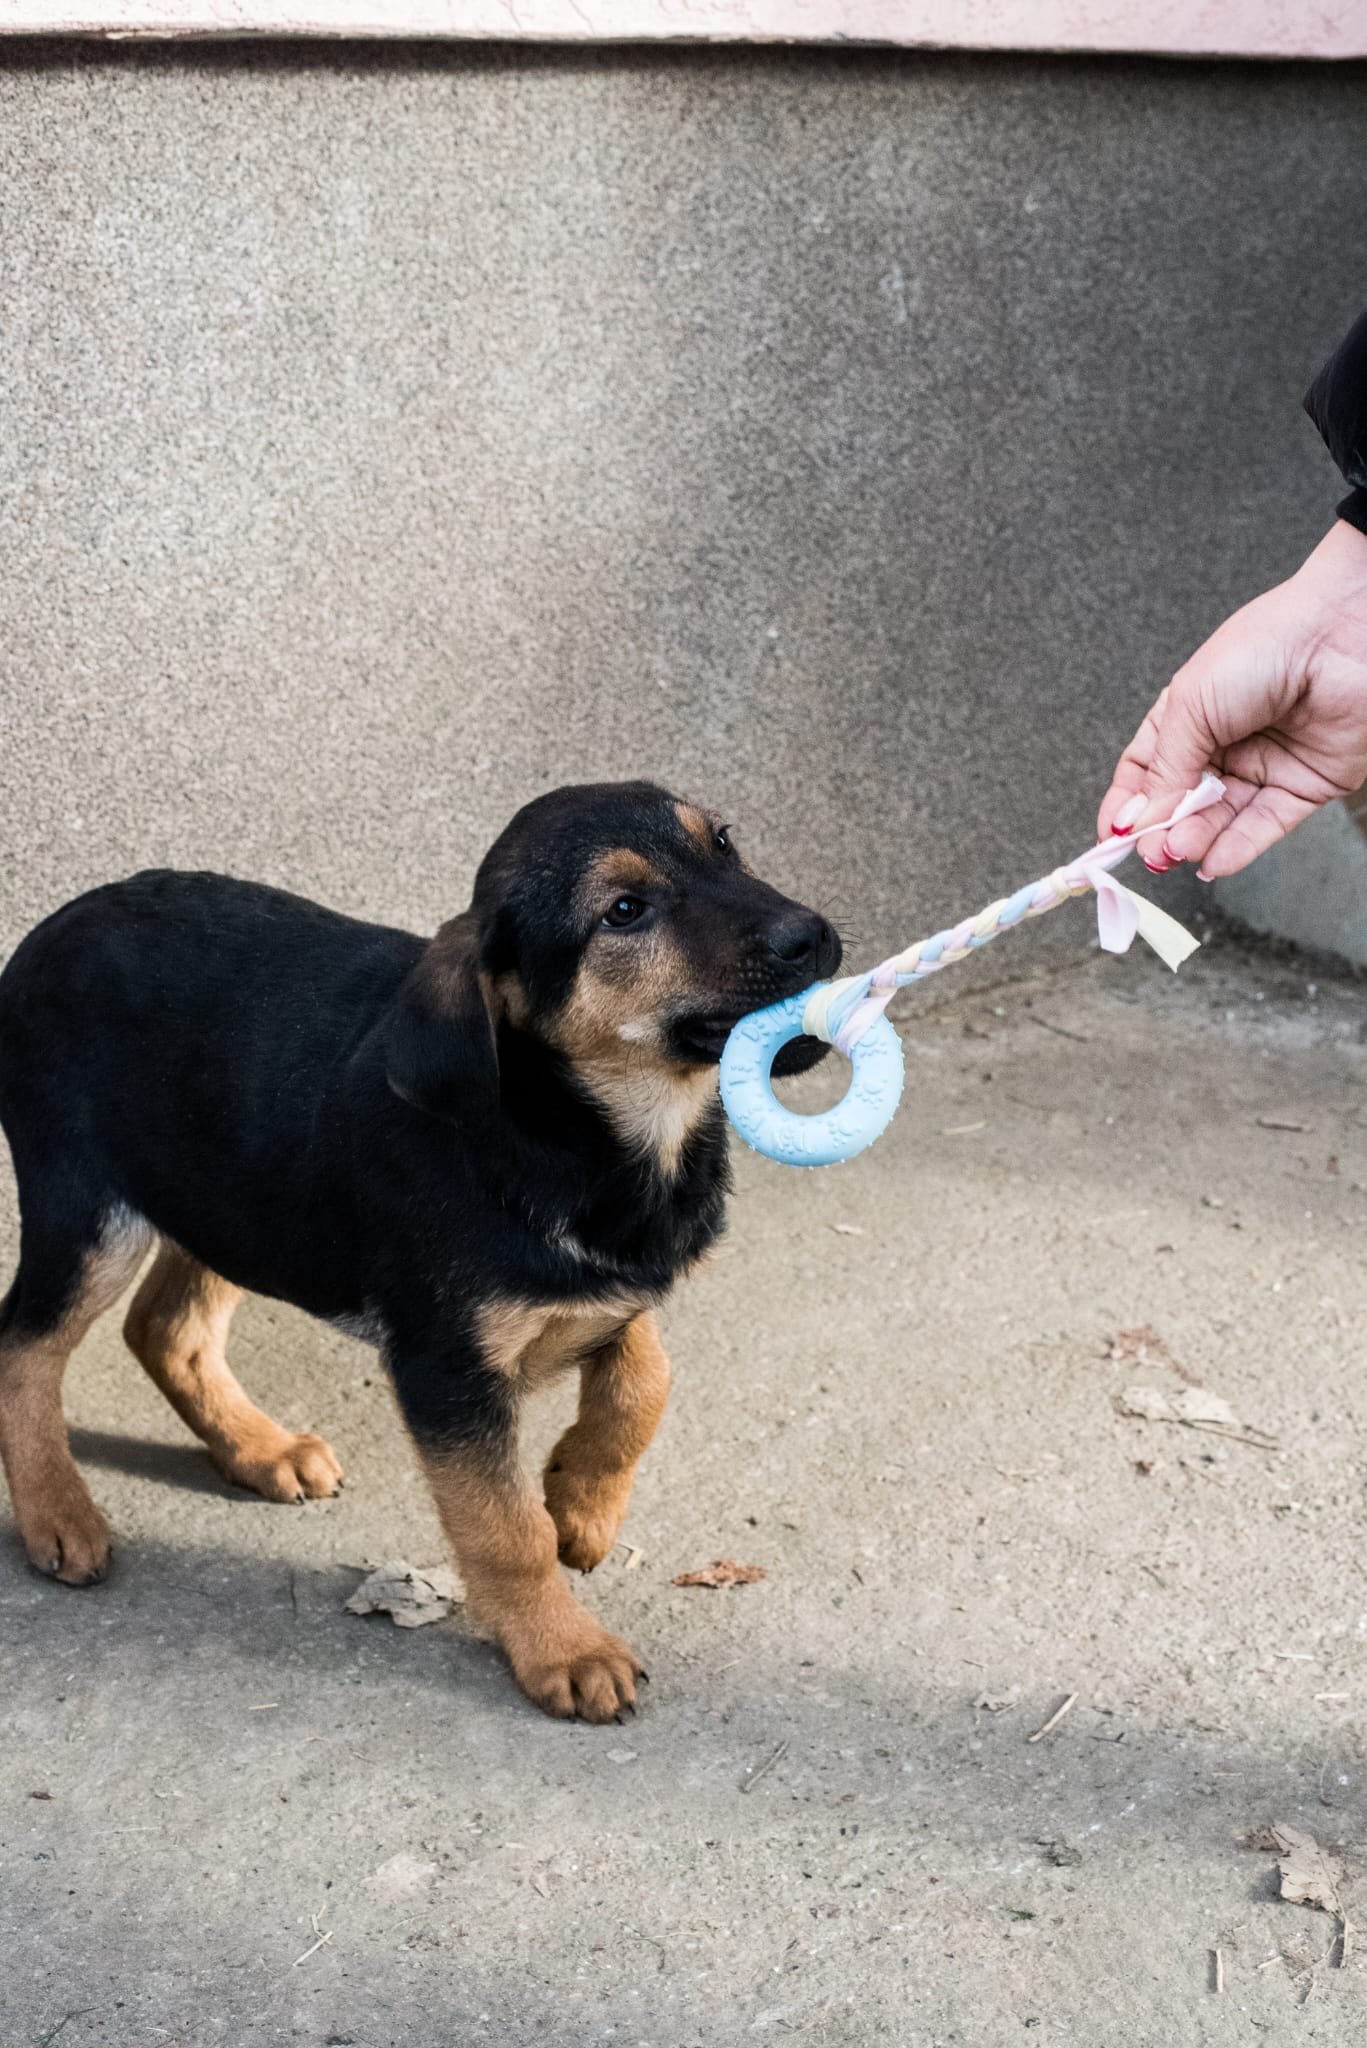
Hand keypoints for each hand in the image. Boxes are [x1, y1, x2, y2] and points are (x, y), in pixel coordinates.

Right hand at [1097, 519, 1366, 878]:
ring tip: (1179, 850)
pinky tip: (1214, 860)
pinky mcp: (1303, 787)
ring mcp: (1263, 767)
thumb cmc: (1264, 646)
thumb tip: (1136, 820)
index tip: (1111, 837)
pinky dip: (1237, 849)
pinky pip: (1264, 827)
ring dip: (1197, 840)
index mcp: (1187, 716)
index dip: (1127, 807)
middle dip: (1163, 830)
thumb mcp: (1191, 705)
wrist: (1341, 637)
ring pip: (1221, 820)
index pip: (1145, 772)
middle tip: (1151, 850)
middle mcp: (1223, 745)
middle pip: (1181, 804)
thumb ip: (1164, 770)